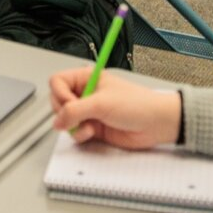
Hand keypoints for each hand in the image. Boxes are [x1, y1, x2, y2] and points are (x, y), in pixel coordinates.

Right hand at [48, 69, 181, 148]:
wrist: (156, 124)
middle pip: (58, 102)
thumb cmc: (137, 104)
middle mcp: (86, 94)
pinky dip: (80, 135)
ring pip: (65, 120)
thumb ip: (75, 111)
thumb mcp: (102, 103)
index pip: (58, 82)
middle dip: (65, 113)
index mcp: (87, 78)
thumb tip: (57, 121)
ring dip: (73, 126)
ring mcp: (89, 111)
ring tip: (88, 127)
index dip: (59, 94)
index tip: (69, 103)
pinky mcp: (93, 127)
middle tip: (77, 116)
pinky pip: (75, 132)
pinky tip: (92, 133)